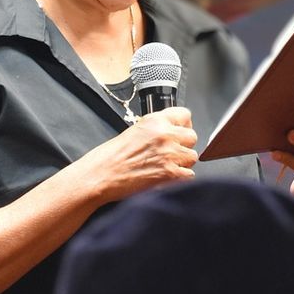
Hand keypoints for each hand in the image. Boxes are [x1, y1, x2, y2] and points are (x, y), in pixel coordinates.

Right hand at [76, 107, 197, 201]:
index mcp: (155, 121)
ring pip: (192, 156)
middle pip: (192, 137)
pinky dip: (180, 178)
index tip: (179, 131)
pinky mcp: (170, 174)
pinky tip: (166, 177)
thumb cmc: (110, 157)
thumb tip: (171, 132)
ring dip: (183, 162)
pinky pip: (189, 175)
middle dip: (184, 145)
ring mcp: (169, 155)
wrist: (101, 176)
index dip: (183, 125)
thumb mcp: (134, 131)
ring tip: (167, 166)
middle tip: (172, 152)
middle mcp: (164, 135)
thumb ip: (156, 129)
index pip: (185, 115)